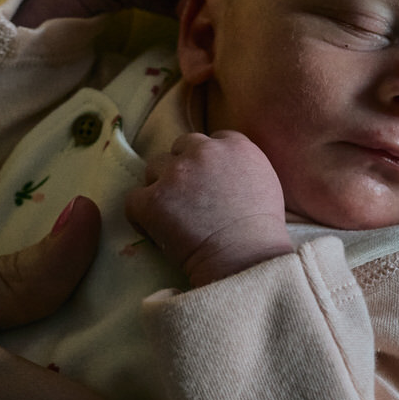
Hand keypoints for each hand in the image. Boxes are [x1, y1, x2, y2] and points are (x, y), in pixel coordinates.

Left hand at [125, 131, 294, 286]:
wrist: (246, 259)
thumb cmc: (262, 233)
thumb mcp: (265, 182)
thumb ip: (241, 165)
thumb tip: (223, 170)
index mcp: (234, 145)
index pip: (210, 140)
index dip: (206, 162)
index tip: (208, 183)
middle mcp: (204, 151)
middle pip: (181, 148)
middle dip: (182, 169)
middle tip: (188, 200)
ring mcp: (176, 174)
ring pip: (154, 168)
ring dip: (161, 187)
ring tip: (172, 215)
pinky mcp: (153, 199)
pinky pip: (133, 200)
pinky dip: (141, 215)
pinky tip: (155, 231)